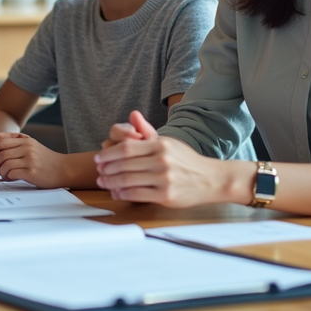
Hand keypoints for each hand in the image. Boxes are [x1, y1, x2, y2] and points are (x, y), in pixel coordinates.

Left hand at [0, 132, 70, 187]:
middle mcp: (27, 147)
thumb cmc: (45, 159)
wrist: (64, 169)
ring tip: (2, 173)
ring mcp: (29, 159)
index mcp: (24, 139)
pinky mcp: (32, 172)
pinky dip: (6, 176)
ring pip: (3, 161)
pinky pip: (11, 172)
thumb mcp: (31, 146)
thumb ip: (14, 145)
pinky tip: (9, 178)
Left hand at [94, 110, 230, 206]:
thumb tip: (132, 114)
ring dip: (111, 182)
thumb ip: (147, 132)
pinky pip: (137, 194)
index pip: (126, 148)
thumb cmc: (186, 161)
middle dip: (106, 169)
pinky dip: (122, 194)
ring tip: (103, 182)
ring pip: (127, 180)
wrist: (211, 179)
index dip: (109, 154)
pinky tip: (116, 193)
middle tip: (98, 171)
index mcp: (160, 145)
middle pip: (124, 164)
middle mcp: (161, 161)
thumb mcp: (168, 142)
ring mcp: (164, 179)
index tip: (99, 158)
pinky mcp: (166, 195)